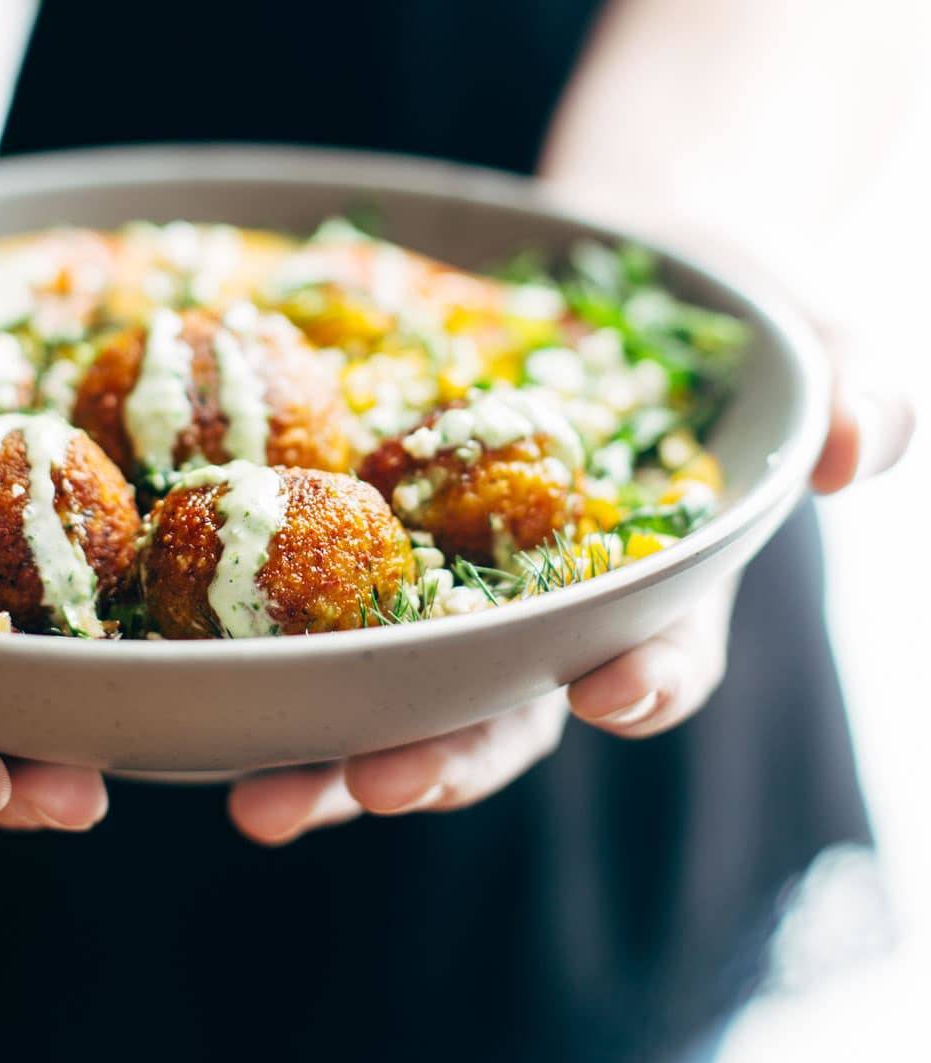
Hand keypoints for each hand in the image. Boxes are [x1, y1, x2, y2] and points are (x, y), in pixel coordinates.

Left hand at [229, 367, 913, 845]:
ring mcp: (459, 600)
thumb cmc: (723, 310)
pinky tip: (204, 696)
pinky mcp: (378, 554)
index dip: (644, 680)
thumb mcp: (809, 330)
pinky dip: (271, 669)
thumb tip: (859, 442)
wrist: (613, 262)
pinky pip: (321, 621)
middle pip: (504, 716)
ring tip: (258, 799)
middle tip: (373, 786)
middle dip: (445, 760)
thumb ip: (857, 388)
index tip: (611, 697)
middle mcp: (554, 620)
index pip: (665, 651)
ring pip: (396, 703)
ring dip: (333, 761)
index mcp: (663, 588)